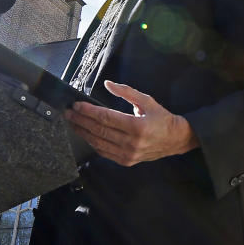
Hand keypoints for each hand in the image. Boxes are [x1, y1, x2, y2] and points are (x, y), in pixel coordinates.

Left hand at [64, 81, 197, 165]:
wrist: (175, 140)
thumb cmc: (161, 118)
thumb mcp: (146, 100)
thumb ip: (126, 92)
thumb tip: (108, 84)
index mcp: (137, 126)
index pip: (106, 118)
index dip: (88, 111)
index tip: (76, 105)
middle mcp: (132, 142)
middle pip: (99, 130)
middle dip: (80, 121)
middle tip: (68, 113)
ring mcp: (128, 154)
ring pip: (99, 143)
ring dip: (83, 132)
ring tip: (72, 123)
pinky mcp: (126, 161)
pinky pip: (104, 152)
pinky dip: (92, 143)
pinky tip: (85, 134)